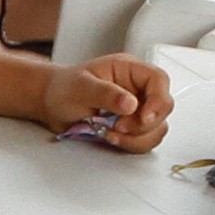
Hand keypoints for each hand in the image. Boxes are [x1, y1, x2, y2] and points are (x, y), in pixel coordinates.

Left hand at [40, 52, 173, 149]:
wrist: (51, 104)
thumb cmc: (63, 88)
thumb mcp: (80, 87)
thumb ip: (105, 93)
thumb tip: (130, 103)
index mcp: (129, 70)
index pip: (158, 80)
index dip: (158, 100)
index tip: (143, 117)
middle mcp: (137, 89)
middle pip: (163, 107)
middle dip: (143, 124)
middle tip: (118, 126)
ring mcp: (136, 109)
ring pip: (157, 128)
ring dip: (136, 137)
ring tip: (110, 133)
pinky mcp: (131, 127)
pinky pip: (144, 140)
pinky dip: (131, 144)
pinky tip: (111, 138)